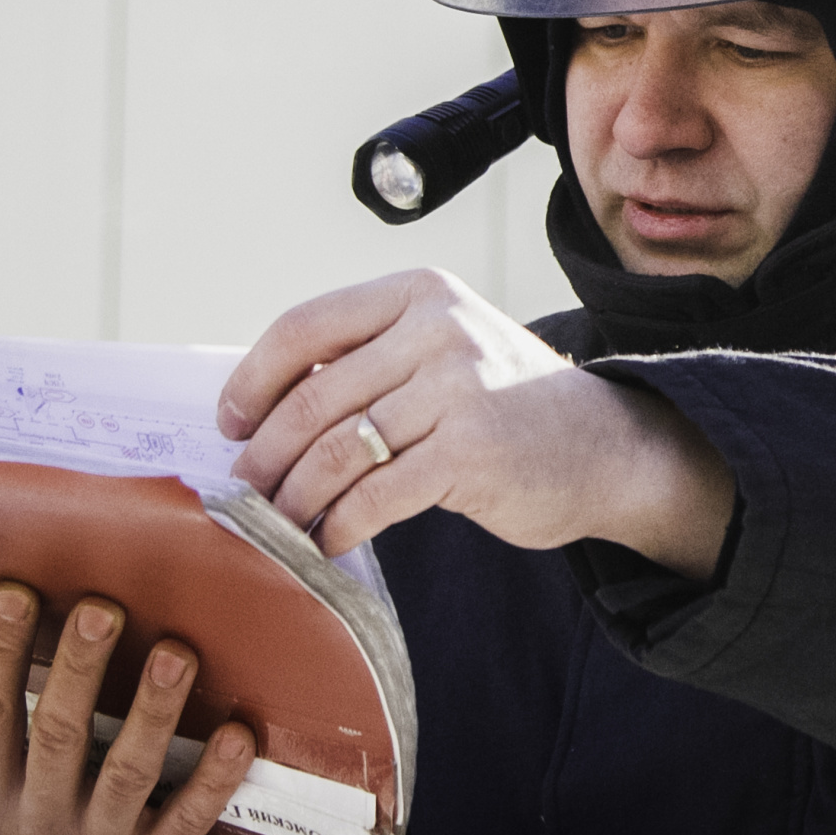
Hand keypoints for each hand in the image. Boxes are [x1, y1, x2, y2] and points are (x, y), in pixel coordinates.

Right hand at [0, 585, 256, 834]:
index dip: (0, 652)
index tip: (16, 590)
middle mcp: (39, 819)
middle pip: (58, 736)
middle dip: (80, 670)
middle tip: (102, 607)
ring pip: (128, 774)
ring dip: (154, 711)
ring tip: (176, 652)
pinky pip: (188, 820)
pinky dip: (214, 779)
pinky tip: (238, 734)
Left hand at [219, 268, 734, 578]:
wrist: (607, 446)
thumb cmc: (506, 405)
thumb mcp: (443, 351)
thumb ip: (370, 361)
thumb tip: (260, 408)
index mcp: (420, 292)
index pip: (306, 327)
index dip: (253, 379)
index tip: (229, 422)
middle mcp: (440, 329)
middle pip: (314, 397)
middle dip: (267, 454)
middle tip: (245, 490)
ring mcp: (458, 388)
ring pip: (338, 451)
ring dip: (295, 497)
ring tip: (280, 523)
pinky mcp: (471, 451)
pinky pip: (376, 496)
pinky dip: (340, 526)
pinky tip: (329, 542)